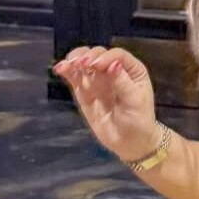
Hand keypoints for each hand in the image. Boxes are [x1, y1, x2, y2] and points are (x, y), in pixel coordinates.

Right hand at [53, 45, 159, 161]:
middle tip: (82, 64)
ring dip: (75, 60)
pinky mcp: (85, 91)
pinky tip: (60, 68)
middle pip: (98, 55)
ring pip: (84, 62)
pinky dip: (67, 71)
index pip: (117, 55)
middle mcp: (114, 71)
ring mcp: (98, 80)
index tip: (97, 65)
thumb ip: (122, 82)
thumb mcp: (135, 102)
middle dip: (89, 57)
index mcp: (131, 70)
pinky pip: (75, 77)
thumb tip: (113, 64)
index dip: (106, 57)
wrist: (129, 143)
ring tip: (69, 64)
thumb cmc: (138, 120)